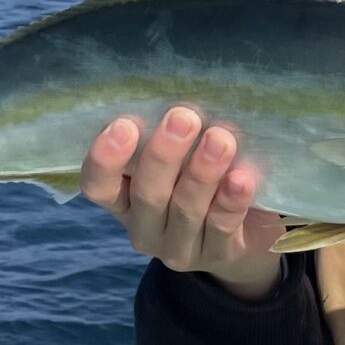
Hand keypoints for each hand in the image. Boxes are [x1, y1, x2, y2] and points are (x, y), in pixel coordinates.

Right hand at [81, 105, 285, 296]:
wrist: (246, 235)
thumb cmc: (202, 180)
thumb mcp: (179, 161)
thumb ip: (171, 138)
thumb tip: (179, 90)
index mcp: (124, 201)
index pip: (98, 186)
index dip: (105, 159)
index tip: (124, 125)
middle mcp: (145, 228)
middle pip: (147, 194)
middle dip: (164, 155)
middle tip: (183, 117)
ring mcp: (180, 247)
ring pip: (186, 210)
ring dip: (202, 173)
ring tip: (221, 139)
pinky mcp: (220, 254)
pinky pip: (223, 226)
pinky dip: (231, 201)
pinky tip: (242, 178)